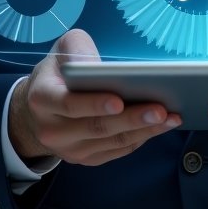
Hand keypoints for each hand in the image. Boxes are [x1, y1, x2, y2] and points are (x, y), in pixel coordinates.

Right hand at [8, 29, 181, 165]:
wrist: (37, 110)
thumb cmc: (57, 72)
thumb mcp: (62, 49)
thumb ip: (79, 49)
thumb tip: (99, 66)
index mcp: (42, 98)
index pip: (69, 104)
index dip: (94, 104)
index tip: (119, 100)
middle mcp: (52, 130)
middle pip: (96, 127)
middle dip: (131, 119)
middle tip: (160, 110)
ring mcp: (69, 149)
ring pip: (110, 142)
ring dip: (143, 131)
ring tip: (170, 118)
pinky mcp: (85, 158)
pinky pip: (115, 151)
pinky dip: (139, 139)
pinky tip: (159, 127)